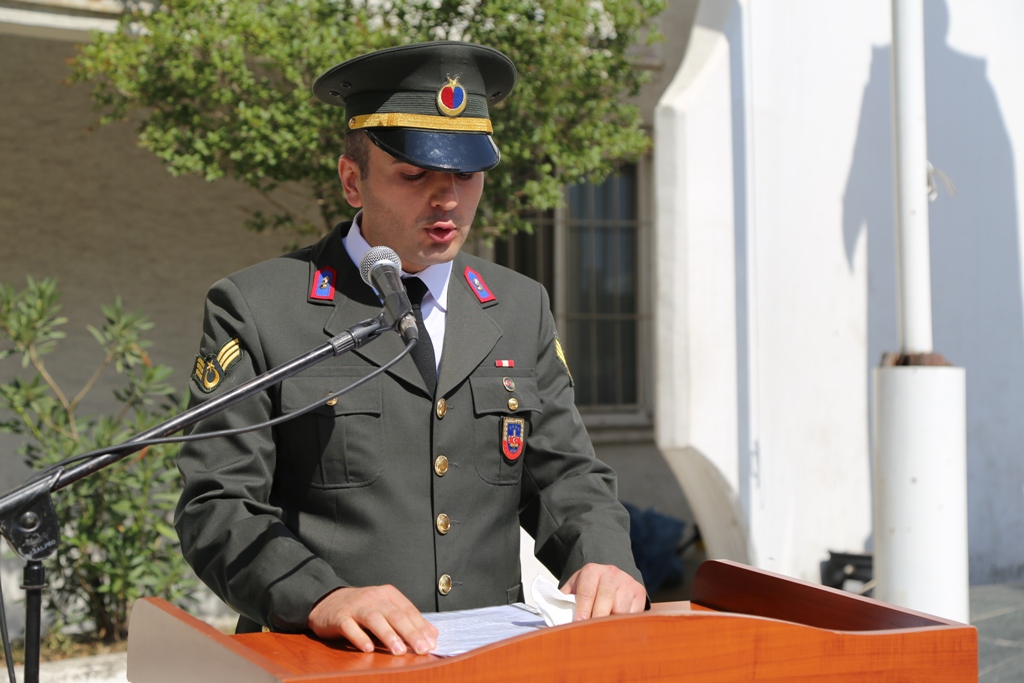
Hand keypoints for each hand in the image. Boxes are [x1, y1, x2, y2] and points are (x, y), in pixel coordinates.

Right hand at [307, 585, 437, 655]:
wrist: (327, 601)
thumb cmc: (362, 608)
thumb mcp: (385, 609)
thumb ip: (408, 620)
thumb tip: (433, 635)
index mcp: (387, 594)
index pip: (408, 610)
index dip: (421, 627)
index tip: (431, 643)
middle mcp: (373, 597)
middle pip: (395, 615)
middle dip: (410, 633)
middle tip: (421, 649)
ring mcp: (355, 606)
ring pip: (375, 619)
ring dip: (388, 635)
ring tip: (399, 651)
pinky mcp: (339, 616)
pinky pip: (350, 627)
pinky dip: (360, 638)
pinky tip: (368, 649)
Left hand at [561, 563, 645, 620]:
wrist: (611, 576)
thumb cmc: (590, 586)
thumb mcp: (575, 586)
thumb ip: (566, 599)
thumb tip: (557, 618)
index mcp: (592, 571)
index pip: (587, 592)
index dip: (583, 609)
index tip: (579, 624)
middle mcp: (611, 573)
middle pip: (605, 600)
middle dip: (598, 618)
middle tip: (592, 633)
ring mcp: (627, 582)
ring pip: (620, 609)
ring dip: (612, 622)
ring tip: (604, 628)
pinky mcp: (639, 592)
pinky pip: (634, 613)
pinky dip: (625, 623)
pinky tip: (617, 625)